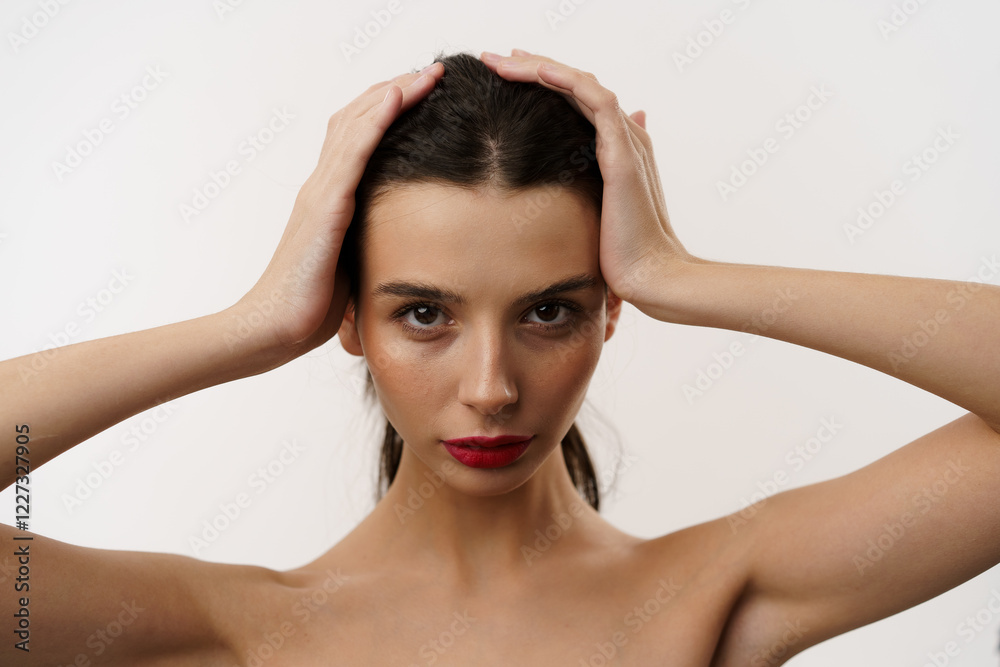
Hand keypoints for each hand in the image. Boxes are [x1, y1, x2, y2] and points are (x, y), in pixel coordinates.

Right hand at [232, 62, 444, 356]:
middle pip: (357, 119)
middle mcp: (322, 186)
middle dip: (395, 91)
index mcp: (329, 199)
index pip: (358, 138)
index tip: (424, 95)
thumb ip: (371, 244)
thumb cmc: (311, 307)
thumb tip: (407, 248)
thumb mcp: (352, 266)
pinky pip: (352, 153)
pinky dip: (376, 121)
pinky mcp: (324, 208)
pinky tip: (398, 99)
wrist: (274, 330)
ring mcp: (320, 193)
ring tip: (426, 75)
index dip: (388, 112)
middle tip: (431, 73)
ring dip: (392, 94)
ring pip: (356, 125)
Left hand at [480, 49, 696, 312]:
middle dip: (532, 68)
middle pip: (574, 85)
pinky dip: (568, 81)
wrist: (650, 278)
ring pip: (581, 84)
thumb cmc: (621, 257)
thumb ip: (582, 192)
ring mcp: (625, 142)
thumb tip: (571, 181)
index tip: (503, 75)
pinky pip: (597, 101)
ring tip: (501, 60)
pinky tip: (539, 71)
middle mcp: (622, 136)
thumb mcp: (592, 217)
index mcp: (614, 148)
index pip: (574, 100)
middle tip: (493, 59)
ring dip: (540, 67)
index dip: (540, 83)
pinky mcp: (623, 155)